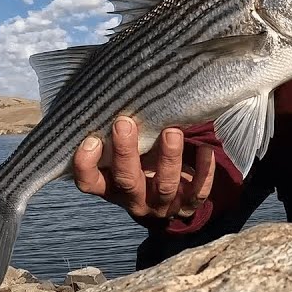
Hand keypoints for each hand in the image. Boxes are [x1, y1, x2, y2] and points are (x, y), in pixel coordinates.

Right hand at [72, 116, 215, 221]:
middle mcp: (133, 199)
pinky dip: (204, 172)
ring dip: (168, 158)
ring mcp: (161, 205)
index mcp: (111, 185)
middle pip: (126, 180)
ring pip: (164, 185)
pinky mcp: (188, 206)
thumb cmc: (142, 162)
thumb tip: (122, 86)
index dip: (86, 164)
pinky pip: (198, 193)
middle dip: (125, 152)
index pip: (89, 182)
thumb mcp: (127, 151)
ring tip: (172, 131)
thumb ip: (120, 131)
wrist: (170, 196)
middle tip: (126, 123)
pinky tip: (206, 150)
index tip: (92, 139)